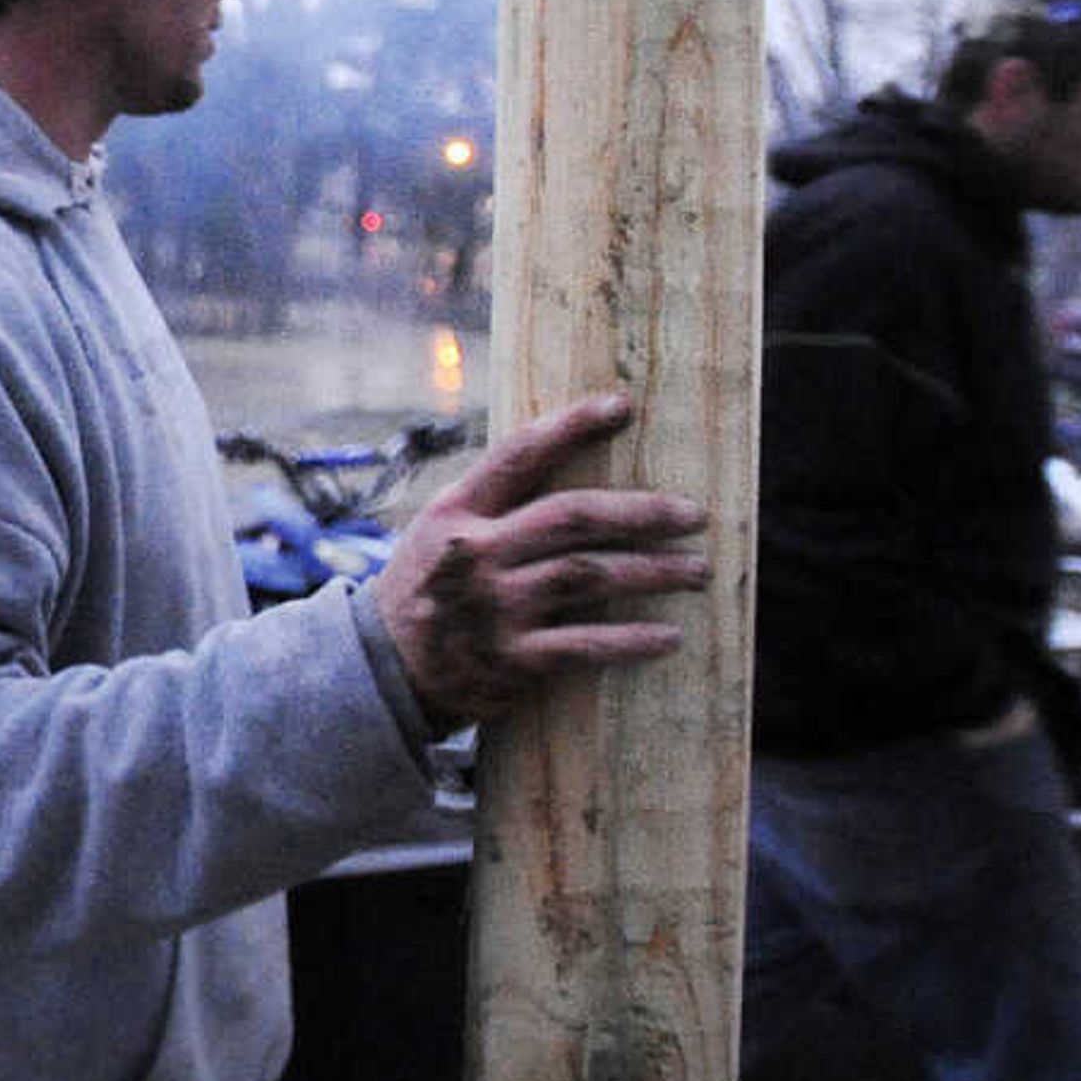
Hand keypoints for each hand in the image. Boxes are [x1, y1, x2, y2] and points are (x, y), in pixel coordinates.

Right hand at [370, 393, 710, 730]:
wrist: (383, 674)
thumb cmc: (427, 591)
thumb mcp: (439, 533)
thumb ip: (494, 505)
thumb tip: (569, 463)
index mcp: (457, 512)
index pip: (519, 455)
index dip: (572, 427)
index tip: (623, 406)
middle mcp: (476, 553)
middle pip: (572, 516)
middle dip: (642, 512)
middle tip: (695, 515)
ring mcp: (494, 608)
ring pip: (589, 575)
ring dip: (653, 572)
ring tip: (697, 570)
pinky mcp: (511, 660)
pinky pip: (585, 644)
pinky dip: (632, 639)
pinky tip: (670, 636)